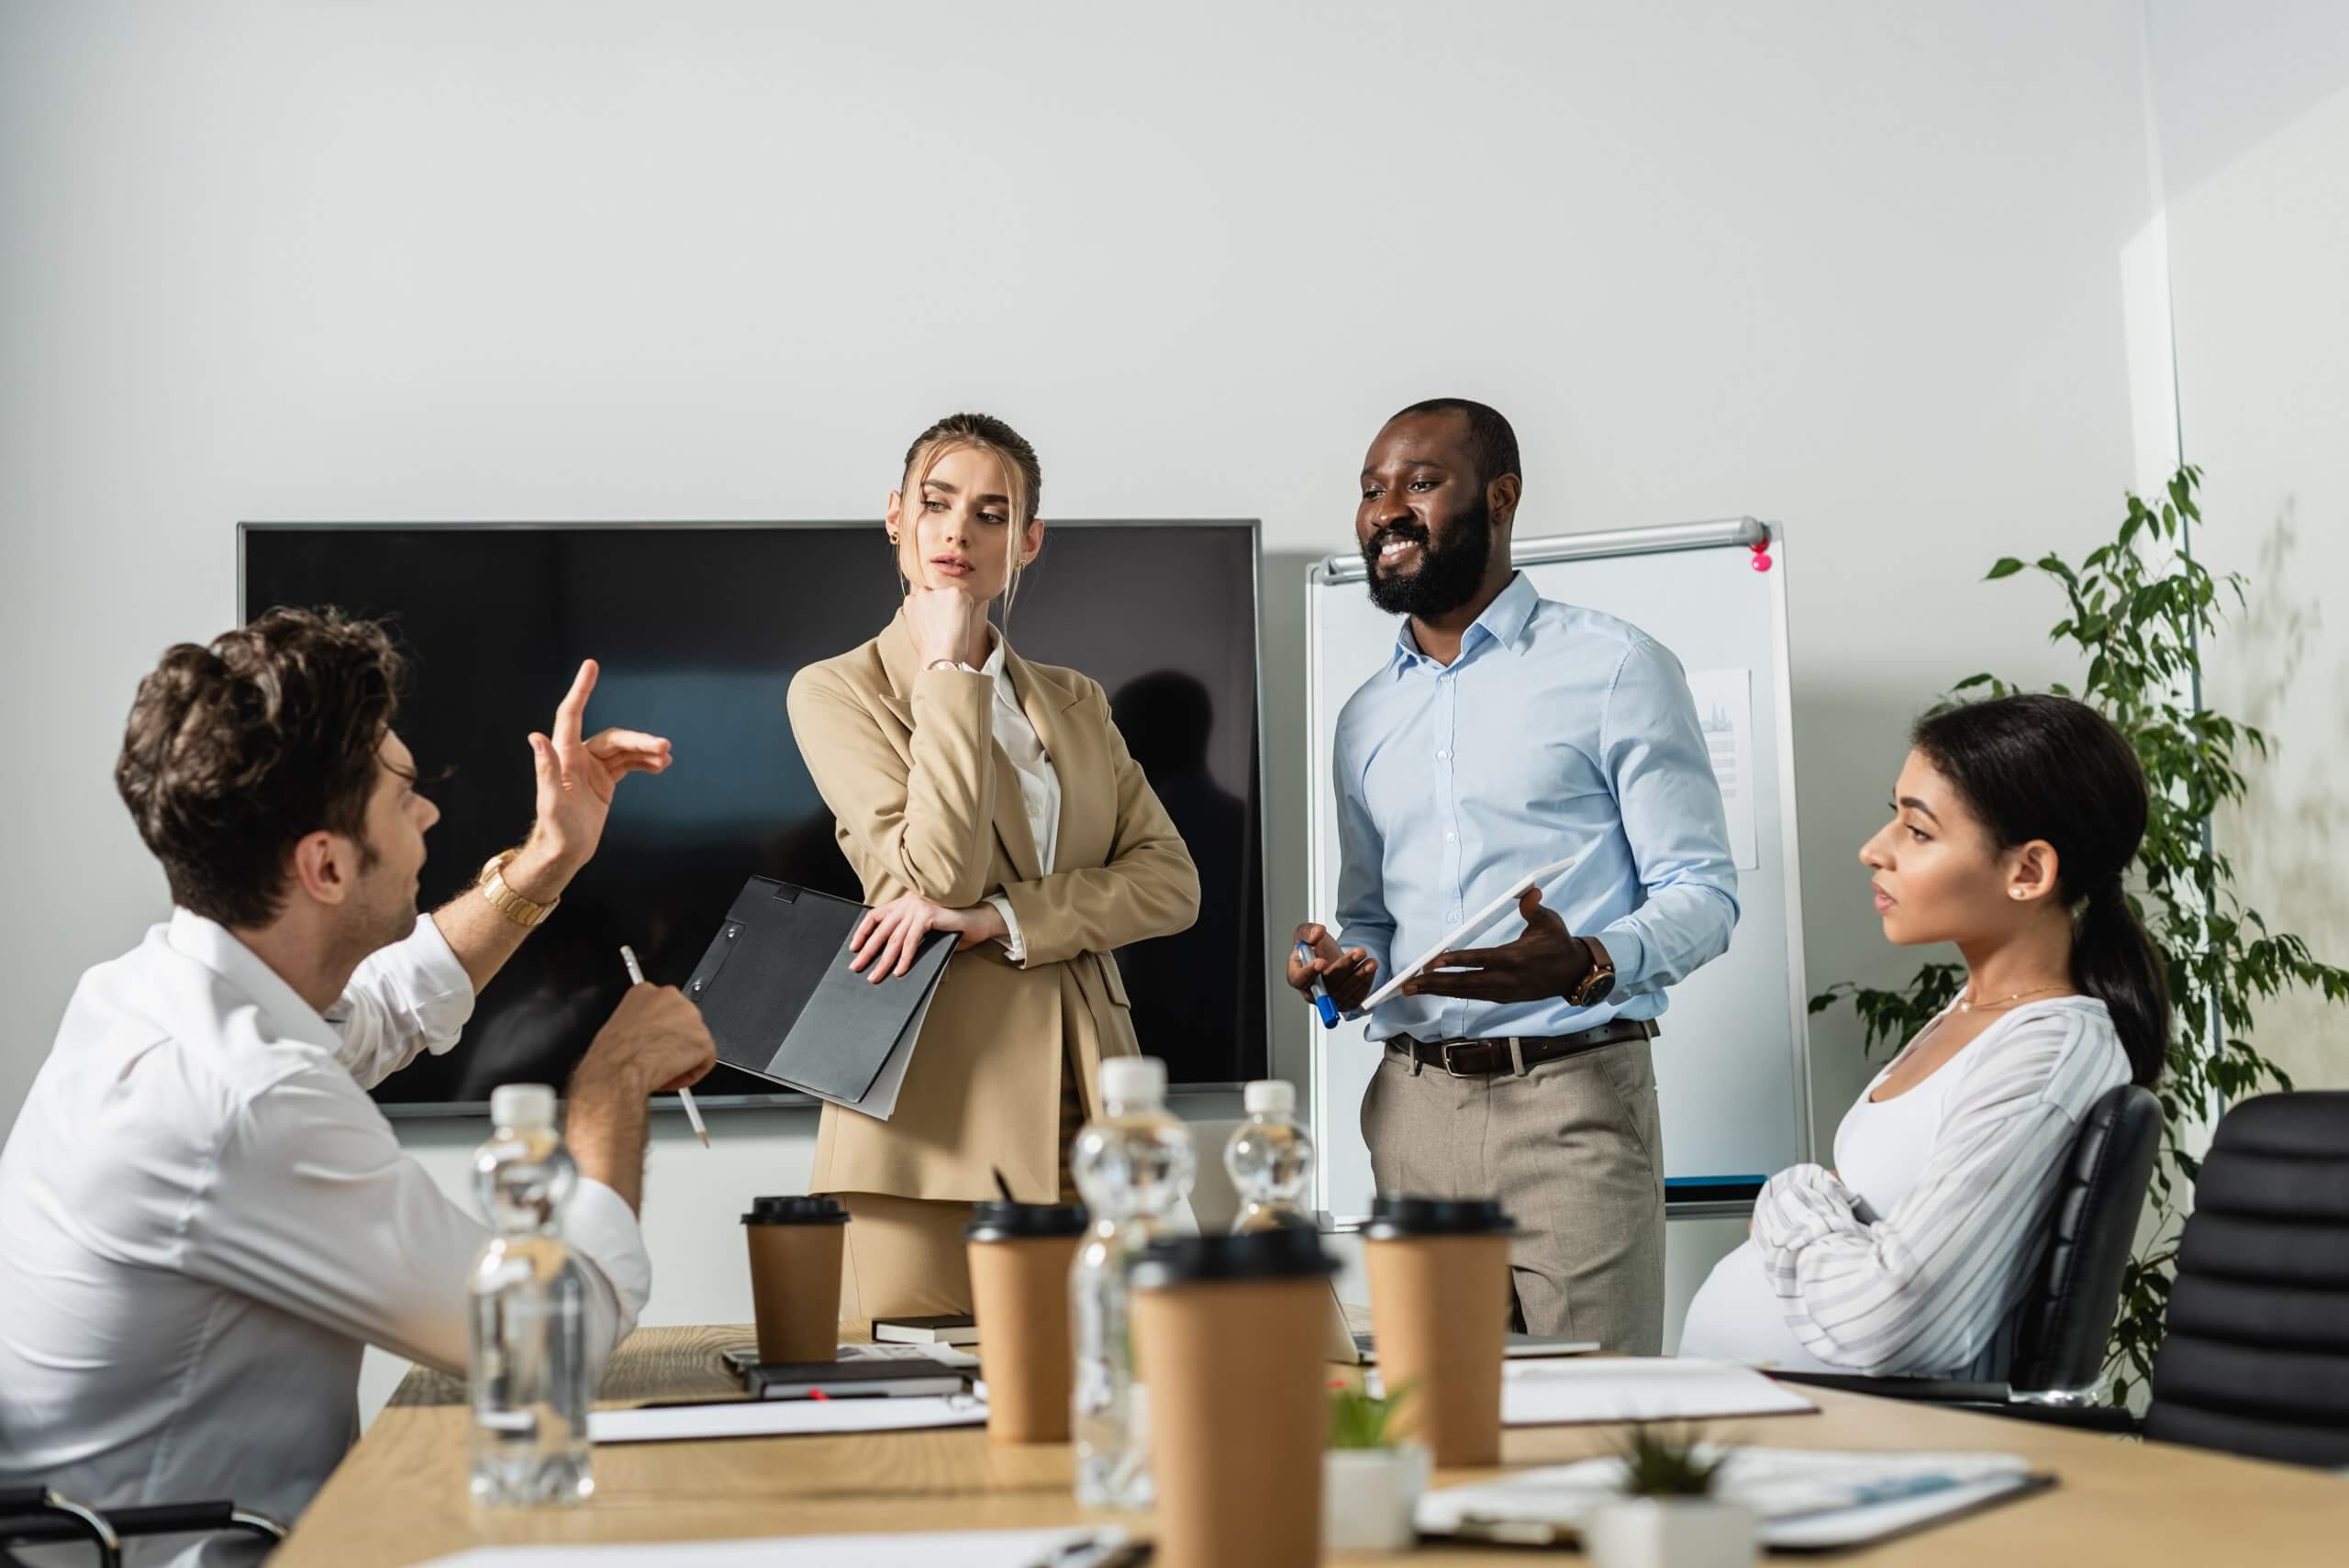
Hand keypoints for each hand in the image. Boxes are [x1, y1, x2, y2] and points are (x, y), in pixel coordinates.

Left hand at [507, 659, 673, 899]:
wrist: (566, 852)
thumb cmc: (556, 830)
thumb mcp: (551, 801)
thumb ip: (546, 768)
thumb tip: (536, 737)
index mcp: (564, 756)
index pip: (571, 714)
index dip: (582, 689)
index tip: (591, 665)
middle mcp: (578, 757)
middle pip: (613, 737)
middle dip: (639, 740)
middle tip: (664, 747)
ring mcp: (593, 768)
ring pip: (624, 750)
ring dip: (646, 751)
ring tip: (667, 758)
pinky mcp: (605, 781)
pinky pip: (628, 764)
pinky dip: (644, 762)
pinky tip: (660, 767)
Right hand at [575, 982, 715, 1097]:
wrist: (619, 1070)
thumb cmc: (612, 1055)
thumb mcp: (617, 1026)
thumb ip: (639, 1023)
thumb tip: (643, 1034)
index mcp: (645, 991)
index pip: (664, 1007)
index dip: (660, 1028)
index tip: (654, 1039)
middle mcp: (671, 998)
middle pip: (683, 1021)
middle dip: (674, 1041)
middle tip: (659, 1057)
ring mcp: (690, 1017)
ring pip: (695, 1041)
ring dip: (682, 1058)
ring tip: (662, 1070)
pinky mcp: (703, 1039)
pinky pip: (705, 1060)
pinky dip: (691, 1074)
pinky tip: (672, 1077)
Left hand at [850, 892, 1005, 981]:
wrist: (979, 920)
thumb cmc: (954, 926)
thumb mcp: (926, 929)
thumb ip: (909, 935)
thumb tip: (890, 958)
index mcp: (905, 903)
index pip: (875, 916)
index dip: (862, 932)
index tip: (854, 948)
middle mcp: (908, 902)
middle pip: (881, 930)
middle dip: (867, 951)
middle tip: (857, 967)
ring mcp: (917, 907)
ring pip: (894, 939)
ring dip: (884, 961)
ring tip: (875, 976)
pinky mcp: (927, 915)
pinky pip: (911, 941)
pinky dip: (904, 958)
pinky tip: (899, 971)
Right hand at [904, 586, 986, 668]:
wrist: (939, 655)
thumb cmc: (929, 649)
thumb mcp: (915, 629)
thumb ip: (920, 615)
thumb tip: (929, 614)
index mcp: (911, 601)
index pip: (928, 599)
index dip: (935, 613)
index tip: (936, 625)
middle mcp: (923, 592)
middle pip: (941, 595)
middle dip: (945, 606)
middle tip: (945, 627)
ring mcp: (939, 591)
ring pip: (954, 597)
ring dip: (956, 609)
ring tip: (951, 627)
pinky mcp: (955, 592)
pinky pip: (968, 600)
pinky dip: (968, 611)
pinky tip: (959, 623)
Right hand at [1288, 922, 1378, 1011]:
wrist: (1330, 958)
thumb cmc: (1315, 950)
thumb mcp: (1305, 934)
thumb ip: (1307, 931)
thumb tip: (1317, 933)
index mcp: (1297, 976)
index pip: (1300, 979)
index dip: (1309, 972)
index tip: (1321, 962)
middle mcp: (1312, 992)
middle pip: (1327, 985)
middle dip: (1344, 967)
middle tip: (1358, 952)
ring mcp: (1330, 1000)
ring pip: (1344, 991)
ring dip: (1359, 975)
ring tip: (1370, 961)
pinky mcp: (1346, 1002)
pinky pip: (1357, 996)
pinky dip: (1366, 982)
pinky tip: (1370, 968)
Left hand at [1399, 887, 1593, 1002]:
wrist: (1573, 974)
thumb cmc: (1559, 944)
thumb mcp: (1551, 922)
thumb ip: (1535, 909)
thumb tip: (1529, 892)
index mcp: (1516, 958)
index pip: (1481, 960)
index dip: (1457, 961)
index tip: (1433, 962)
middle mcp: (1506, 979)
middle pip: (1465, 983)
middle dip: (1434, 983)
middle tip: (1407, 983)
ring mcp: (1503, 991)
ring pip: (1465, 992)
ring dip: (1437, 991)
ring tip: (1412, 988)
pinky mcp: (1502, 997)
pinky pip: (1472, 996)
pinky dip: (1451, 993)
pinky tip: (1434, 990)